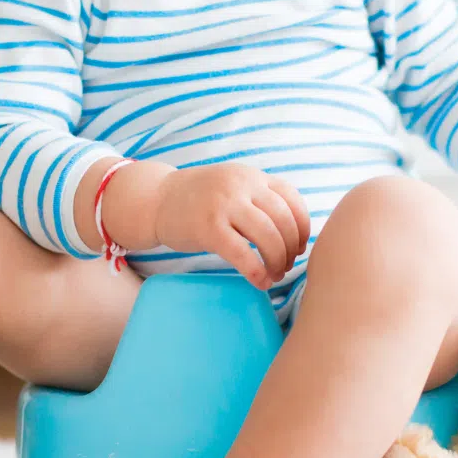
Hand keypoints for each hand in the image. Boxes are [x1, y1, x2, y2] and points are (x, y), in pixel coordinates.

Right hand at [152, 164, 311, 289]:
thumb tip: (296, 233)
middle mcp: (241, 186)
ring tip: (274, 274)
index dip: (303, 228)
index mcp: (252, 176)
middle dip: (291, 249)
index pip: (292, 200)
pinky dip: (257, 272)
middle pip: (284, 221)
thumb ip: (260, 199)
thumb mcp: (233, 187)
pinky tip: (259, 281)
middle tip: (286, 266)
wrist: (155, 199)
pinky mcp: (208, 228)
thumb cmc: (199, 200)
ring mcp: (224, 205)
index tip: (300, 247)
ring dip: (277, 262)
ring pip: (268, 237)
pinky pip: (242, 254)